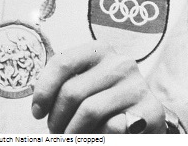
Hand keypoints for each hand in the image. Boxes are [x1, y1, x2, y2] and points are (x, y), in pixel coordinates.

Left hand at [31, 41, 165, 133]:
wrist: (145, 119)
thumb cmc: (106, 100)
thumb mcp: (86, 85)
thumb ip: (66, 84)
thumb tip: (38, 104)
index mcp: (100, 50)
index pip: (63, 62)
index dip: (44, 89)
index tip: (36, 112)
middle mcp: (120, 63)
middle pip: (72, 91)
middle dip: (57, 118)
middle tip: (56, 132)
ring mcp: (137, 86)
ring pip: (89, 111)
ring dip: (73, 132)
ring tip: (72, 138)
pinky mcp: (151, 111)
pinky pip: (112, 127)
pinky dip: (98, 137)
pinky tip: (98, 137)